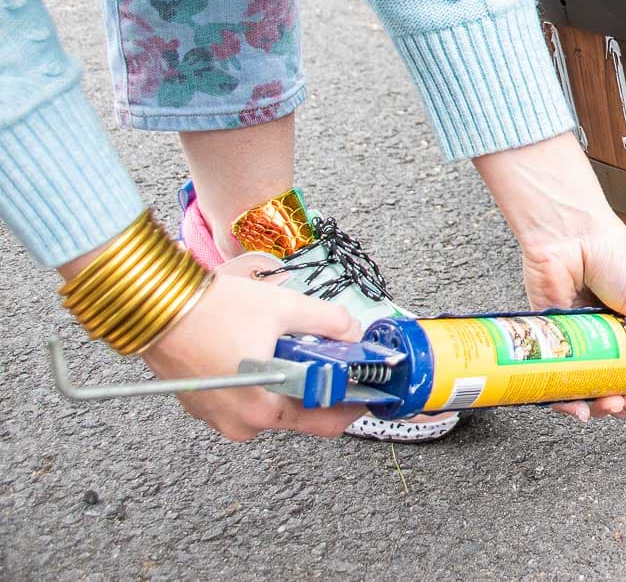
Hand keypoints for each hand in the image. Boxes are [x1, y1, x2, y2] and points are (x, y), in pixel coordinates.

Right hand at [141, 261, 367, 440]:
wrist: (155, 305)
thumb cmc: (213, 311)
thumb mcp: (285, 307)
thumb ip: (329, 321)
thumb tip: (353, 331)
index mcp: (263, 409)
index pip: (325, 423)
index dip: (352, 404)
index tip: (368, 389)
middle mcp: (239, 423)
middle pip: (298, 411)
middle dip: (318, 383)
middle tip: (329, 354)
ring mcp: (217, 416)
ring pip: (270, 402)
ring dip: (286, 378)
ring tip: (287, 344)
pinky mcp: (201, 403)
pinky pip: (244, 396)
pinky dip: (260, 377)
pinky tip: (259, 348)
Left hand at [475, 132, 625, 421]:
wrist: (570, 237)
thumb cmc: (610, 257)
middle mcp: (603, 338)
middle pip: (610, 384)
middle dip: (618, 403)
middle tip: (622, 404)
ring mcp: (575, 341)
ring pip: (581, 387)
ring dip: (592, 404)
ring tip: (602, 404)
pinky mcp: (547, 340)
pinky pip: (552, 376)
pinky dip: (560, 396)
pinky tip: (571, 402)